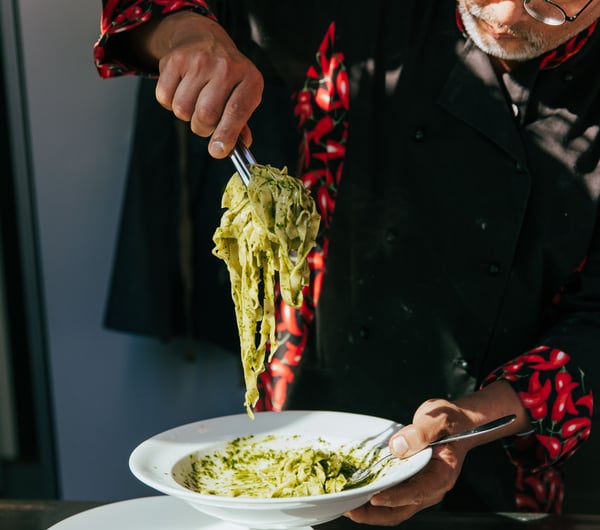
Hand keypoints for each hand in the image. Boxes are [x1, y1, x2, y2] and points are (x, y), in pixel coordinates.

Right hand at [140, 11, 263, 157]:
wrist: (203, 37)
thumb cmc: (227, 76)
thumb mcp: (242, 94)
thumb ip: (241, 123)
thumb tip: (241, 147)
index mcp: (249, 79)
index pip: (236, 112)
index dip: (226, 135)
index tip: (217, 151)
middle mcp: (226, 67)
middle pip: (206, 116)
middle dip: (203, 128)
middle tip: (205, 121)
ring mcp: (199, 61)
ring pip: (183, 110)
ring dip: (186, 115)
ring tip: (195, 100)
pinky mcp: (175, 60)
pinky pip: (165, 98)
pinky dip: (169, 102)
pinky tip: (181, 89)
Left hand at [345, 381, 529, 525]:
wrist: (456, 422)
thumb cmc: (449, 420)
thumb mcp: (437, 419)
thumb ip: (420, 432)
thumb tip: (397, 447)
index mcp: (442, 475)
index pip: (417, 491)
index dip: (395, 497)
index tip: (375, 497)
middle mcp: (431, 488)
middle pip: (402, 510)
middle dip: (374, 513)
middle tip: (350, 508)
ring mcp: (420, 488)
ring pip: (395, 509)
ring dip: (371, 511)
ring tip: (347, 505)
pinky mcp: (411, 484)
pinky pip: (392, 498)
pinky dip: (374, 500)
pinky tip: (358, 492)